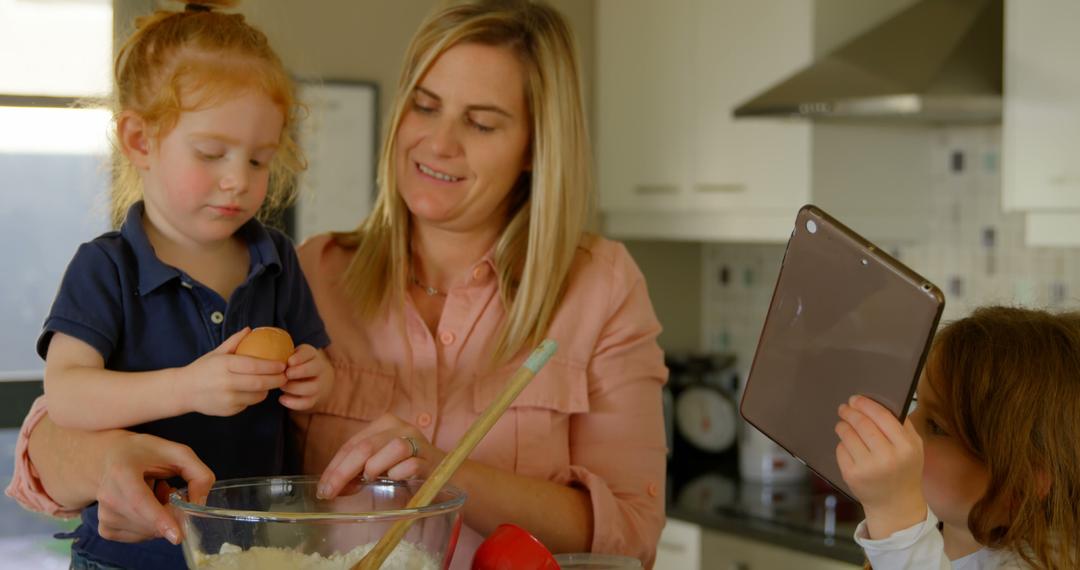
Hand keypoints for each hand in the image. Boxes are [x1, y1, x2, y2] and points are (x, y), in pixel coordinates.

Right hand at [96, 432, 213, 543]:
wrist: (108, 458)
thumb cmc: (144, 453)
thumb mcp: (177, 453)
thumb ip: (198, 475)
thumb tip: (199, 505)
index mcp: (122, 472)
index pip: (139, 501)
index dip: (159, 519)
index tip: (177, 536)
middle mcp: (109, 497)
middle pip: (149, 522)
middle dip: (171, 514)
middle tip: (168, 489)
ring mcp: (105, 516)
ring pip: (149, 532)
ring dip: (161, 518)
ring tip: (153, 493)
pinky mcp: (106, 529)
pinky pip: (141, 536)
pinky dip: (151, 526)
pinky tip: (146, 506)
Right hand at [175, 328, 287, 416]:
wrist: (183, 391)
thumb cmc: (203, 369)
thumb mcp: (216, 352)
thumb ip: (235, 341)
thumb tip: (251, 329)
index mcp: (224, 365)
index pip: (254, 365)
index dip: (272, 366)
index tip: (283, 364)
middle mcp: (226, 383)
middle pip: (260, 382)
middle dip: (277, 379)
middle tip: (286, 375)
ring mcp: (228, 399)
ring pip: (257, 395)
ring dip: (268, 389)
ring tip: (272, 382)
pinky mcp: (229, 411)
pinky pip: (249, 403)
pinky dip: (256, 397)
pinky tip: (256, 390)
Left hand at [279, 345, 332, 410]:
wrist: (310, 379)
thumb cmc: (294, 365)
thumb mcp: (291, 355)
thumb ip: (283, 355)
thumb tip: (268, 359)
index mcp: (311, 355)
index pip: (309, 353)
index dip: (299, 358)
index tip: (289, 361)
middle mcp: (318, 369)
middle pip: (315, 368)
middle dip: (299, 372)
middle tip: (286, 374)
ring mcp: (318, 385)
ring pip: (312, 388)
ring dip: (295, 388)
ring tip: (282, 386)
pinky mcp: (314, 399)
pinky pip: (307, 403)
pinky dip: (293, 403)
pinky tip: (282, 398)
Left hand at [316, 413, 444, 498]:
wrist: (448, 475)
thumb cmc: (408, 469)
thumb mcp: (380, 464)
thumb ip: (358, 470)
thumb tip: (332, 487)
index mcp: (385, 424)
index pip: (352, 444)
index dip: (334, 467)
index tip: (323, 489)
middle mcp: (402, 427)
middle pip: (366, 447)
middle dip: (343, 472)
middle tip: (331, 493)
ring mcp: (418, 442)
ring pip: (392, 449)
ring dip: (374, 468)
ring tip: (370, 480)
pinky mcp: (431, 460)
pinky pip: (412, 465)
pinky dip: (399, 474)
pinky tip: (396, 481)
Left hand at [836, 395, 926, 538]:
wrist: (896, 505)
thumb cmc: (905, 471)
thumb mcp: (915, 448)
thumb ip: (903, 425)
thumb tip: (881, 403)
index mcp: (906, 447)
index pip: (882, 417)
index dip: (866, 404)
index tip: (856, 399)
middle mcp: (887, 457)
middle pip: (862, 424)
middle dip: (850, 412)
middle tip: (845, 407)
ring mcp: (868, 468)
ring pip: (848, 435)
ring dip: (842, 425)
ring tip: (843, 423)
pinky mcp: (852, 475)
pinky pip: (841, 449)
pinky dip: (842, 443)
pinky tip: (848, 444)